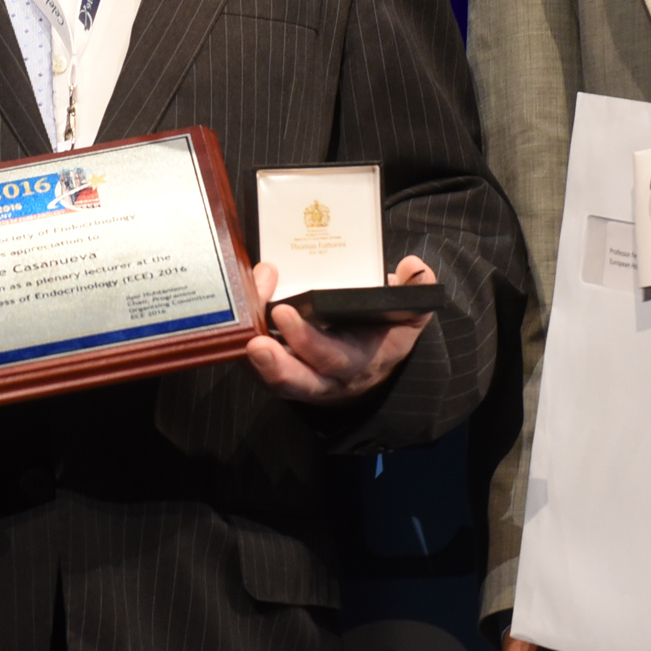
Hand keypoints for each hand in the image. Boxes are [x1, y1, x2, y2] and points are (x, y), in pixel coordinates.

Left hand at [243, 256, 437, 402]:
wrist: (372, 360)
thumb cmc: (385, 330)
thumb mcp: (410, 314)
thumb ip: (417, 292)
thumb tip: (414, 268)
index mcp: (359, 361)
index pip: (334, 359)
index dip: (309, 342)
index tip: (284, 311)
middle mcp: (327, 378)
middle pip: (299, 382)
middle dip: (276, 365)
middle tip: (255, 342)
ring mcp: (301, 379)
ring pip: (273, 380)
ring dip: (253, 361)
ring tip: (237, 333)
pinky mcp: (279, 374)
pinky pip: (257, 371)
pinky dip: (242, 353)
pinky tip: (233, 325)